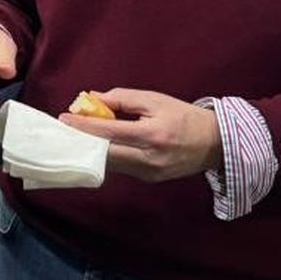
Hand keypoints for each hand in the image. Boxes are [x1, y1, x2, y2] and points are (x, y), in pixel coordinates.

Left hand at [60, 88, 224, 181]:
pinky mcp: (151, 180)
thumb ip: (122, 99)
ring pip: (111, 164)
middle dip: (82, 141)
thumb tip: (93, 99)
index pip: (109, 132)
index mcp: (152, 135)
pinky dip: (108, 156)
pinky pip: (122, 168)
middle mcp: (150, 158)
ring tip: (78, 136)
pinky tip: (99, 145)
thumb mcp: (154, 100)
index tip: (64, 119)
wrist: (216, 144)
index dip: (84, 126)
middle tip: (65, 130)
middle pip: (105, 153)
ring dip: (92, 150)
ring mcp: (151, 173)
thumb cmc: (184, 117)